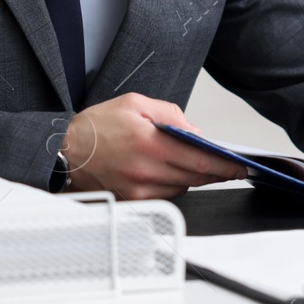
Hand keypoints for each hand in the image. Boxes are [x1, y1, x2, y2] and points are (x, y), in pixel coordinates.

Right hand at [58, 93, 246, 199]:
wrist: (63, 151)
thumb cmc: (96, 126)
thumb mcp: (135, 103)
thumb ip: (170, 115)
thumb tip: (195, 132)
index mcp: (149, 143)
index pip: (200, 160)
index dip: (225, 165)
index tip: (239, 166)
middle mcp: (146, 170)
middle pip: (195, 177)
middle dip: (215, 172)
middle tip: (230, 167)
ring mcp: (139, 189)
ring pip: (182, 188)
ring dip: (194, 178)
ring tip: (199, 165)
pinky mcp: (133, 200)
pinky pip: (165, 196)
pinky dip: (174, 185)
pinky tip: (172, 172)